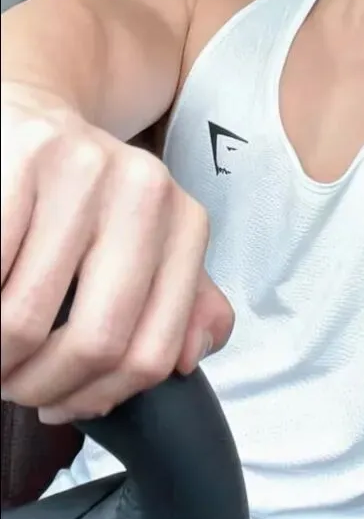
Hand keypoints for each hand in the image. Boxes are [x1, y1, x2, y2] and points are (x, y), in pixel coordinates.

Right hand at [1, 83, 232, 424]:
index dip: (97, 397)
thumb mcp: (147, 244)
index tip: (61, 403)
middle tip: (14, 385)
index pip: (152, 351)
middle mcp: (145, 190)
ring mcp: (83, 171)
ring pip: (24, 319)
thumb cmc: (82, 200)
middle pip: (95, 341)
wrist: (33, 115)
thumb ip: (179, 303)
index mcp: (184, 222)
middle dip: (40, 385)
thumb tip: (191, 357)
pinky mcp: (22, 160)